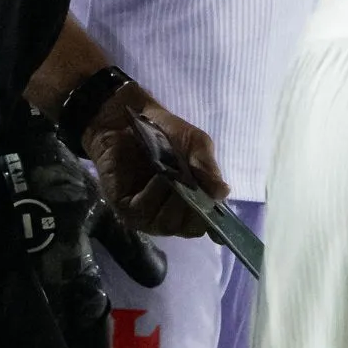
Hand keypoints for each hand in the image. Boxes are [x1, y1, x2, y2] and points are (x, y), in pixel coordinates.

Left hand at [83, 83, 229, 236]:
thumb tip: (223, 192)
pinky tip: (158, 175)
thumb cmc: (167, 133)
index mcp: (191, 202)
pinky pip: (143, 211)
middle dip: (193, 205)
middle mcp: (170, 214)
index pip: (204, 223)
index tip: (213, 205)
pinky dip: (153, 194)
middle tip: (191, 180)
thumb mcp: (196, 144)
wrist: (129, 119)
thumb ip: (208, 168)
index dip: (211, 219)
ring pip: (166, 224)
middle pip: (188, 228)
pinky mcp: (124, 207)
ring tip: (172, 174)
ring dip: (173, 199)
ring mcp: (146, 213)